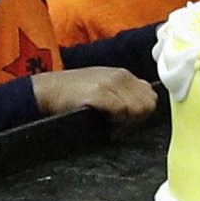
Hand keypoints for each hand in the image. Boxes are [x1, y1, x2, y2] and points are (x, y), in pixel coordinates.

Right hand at [32, 66, 157, 130]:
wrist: (49, 90)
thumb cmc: (75, 93)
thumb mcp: (104, 86)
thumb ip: (125, 93)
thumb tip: (143, 108)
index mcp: (124, 75)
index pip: (151, 96)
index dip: (141, 112)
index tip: (128, 120)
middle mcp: (120, 76)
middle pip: (148, 105)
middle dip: (136, 119)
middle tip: (119, 125)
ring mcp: (110, 83)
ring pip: (138, 109)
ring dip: (126, 122)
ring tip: (110, 124)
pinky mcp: (99, 93)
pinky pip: (122, 111)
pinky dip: (116, 121)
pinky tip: (105, 121)